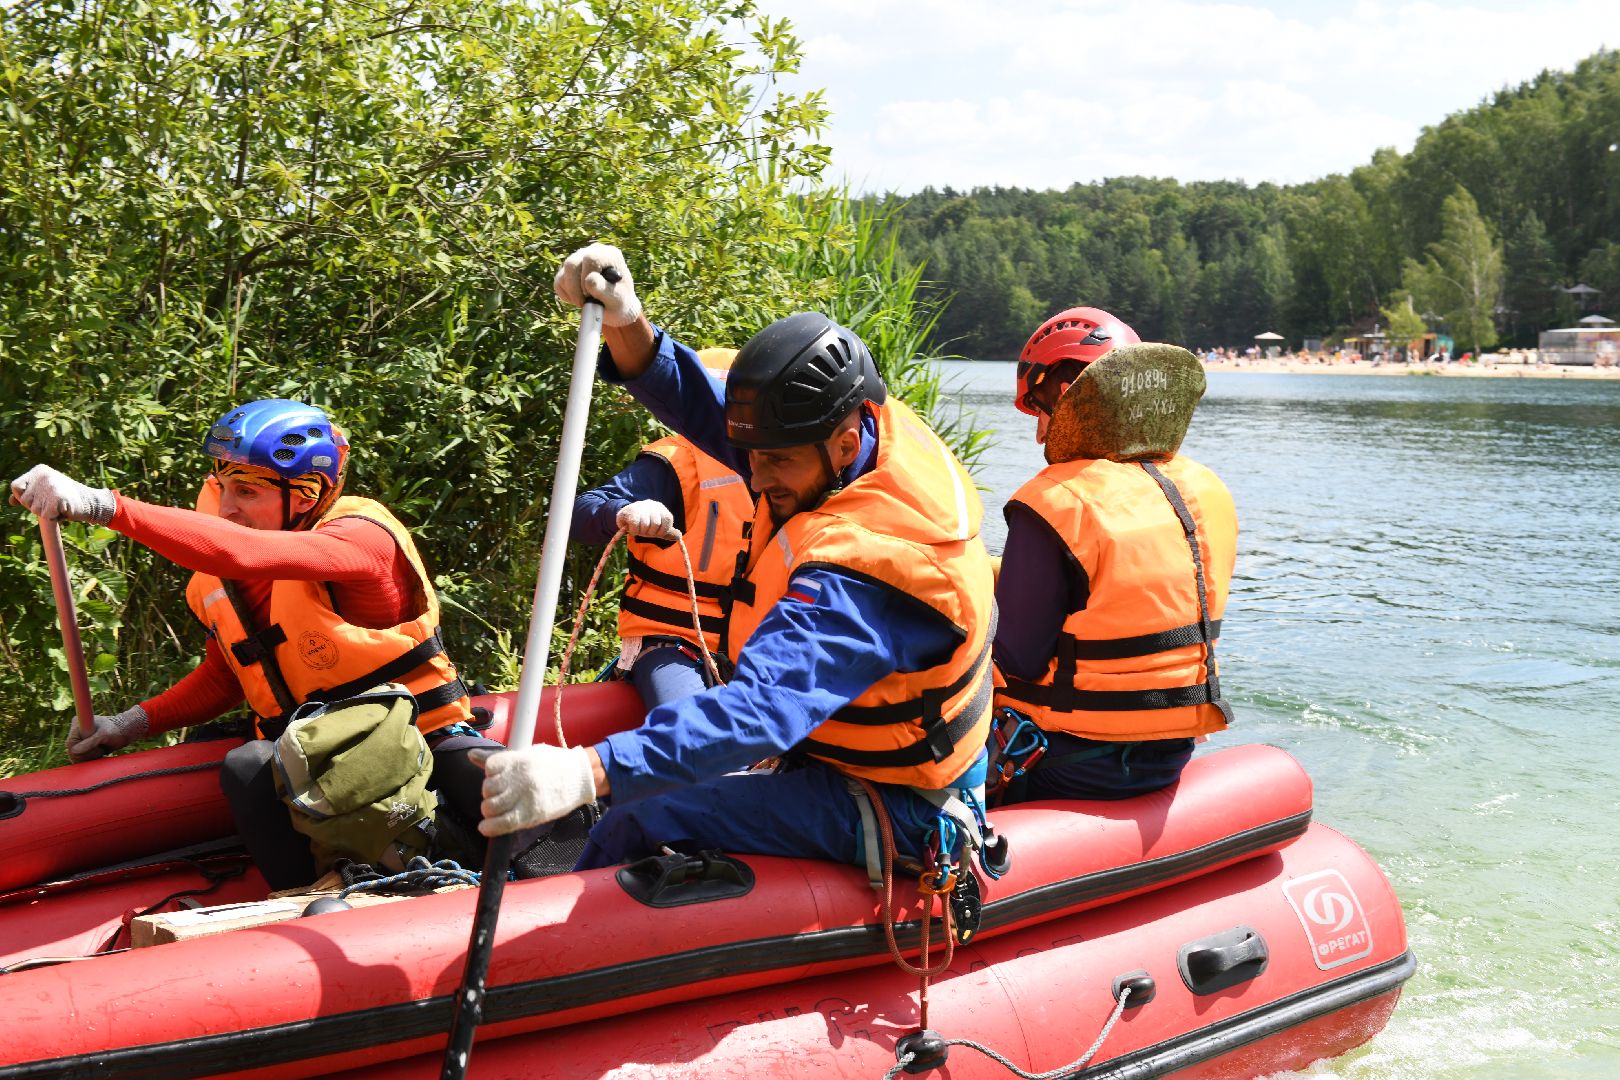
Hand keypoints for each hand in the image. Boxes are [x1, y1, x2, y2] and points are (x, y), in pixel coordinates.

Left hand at [11, 464, 115, 523]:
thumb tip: (11, 501)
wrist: (91, 502)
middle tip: (52, 502)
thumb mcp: (45, 492)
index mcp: (39, 471)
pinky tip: (64, 510)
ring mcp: (50, 486)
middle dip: (35, 506)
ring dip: (46, 513)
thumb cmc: (67, 498)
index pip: (15, 486)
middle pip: (24, 500)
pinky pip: (46, 515)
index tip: (37, 499)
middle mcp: (43, 476)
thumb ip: (28, 494)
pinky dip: (55, 517)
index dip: (22, 497)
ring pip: (34, 509)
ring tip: (59, 506)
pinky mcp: (57, 498)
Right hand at [66, 705, 147, 761]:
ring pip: (77, 757)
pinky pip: (81, 758)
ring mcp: (79, 739)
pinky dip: (91, 758)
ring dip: (90, 757)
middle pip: (72, 752)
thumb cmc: (117, 730)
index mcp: (78, 724)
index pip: (71, 744)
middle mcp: (76, 731)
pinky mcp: (83, 745)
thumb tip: (74, 751)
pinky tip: (100, 753)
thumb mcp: (104, 736)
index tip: (96, 748)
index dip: (80, 751)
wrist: (126, 731)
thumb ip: (90, 743)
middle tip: (101, 749)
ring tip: (102, 750)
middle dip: (87, 754)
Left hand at [471, 744, 597, 835]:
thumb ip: (500, 759)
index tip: (498, 777)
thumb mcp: (528, 754)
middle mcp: (519, 777)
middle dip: (489, 793)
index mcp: (519, 759)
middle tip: (500, 795)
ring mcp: (524, 796)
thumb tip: (470, 755)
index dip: (491, 773)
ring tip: (499, 809)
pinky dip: (490, 828)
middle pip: (487, 788)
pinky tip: (486, 828)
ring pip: (490, 806)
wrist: (581, 777)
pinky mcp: (531, 814)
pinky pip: (502, 824)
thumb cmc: (554, 764)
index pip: (489, 766)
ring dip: (490, 809)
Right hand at [553, 243, 641, 327]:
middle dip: (575, 287)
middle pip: (572, 263)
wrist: (614, 307)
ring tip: (586, 303)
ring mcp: (579, 259)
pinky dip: (566, 296)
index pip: (591, 258)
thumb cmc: (620, 303)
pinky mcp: (568, 270)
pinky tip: (580, 300)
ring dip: (572, 293)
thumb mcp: (617, 300)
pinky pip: (559, 282)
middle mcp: (593, 252)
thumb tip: (589, 280)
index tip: (590, 295)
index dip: (586, 277)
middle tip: (583, 303)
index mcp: (610, 255)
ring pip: (564, 273)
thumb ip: (605, 290)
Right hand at [616, 499, 677, 540]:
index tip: (656, 533)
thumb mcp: (656, 526)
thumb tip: (679, 536)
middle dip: (650, 532)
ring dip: (641, 532)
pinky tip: (632, 530)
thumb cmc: (643, 522)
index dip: (663, 530)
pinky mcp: (630, 512)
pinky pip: (635, 526)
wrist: (625, 515)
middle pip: (656, 523)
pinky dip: (634, 531)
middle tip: (645, 532)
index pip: (668, 519)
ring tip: (638, 530)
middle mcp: (651, 504)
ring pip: (646, 525)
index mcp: (660, 508)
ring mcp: (640, 507)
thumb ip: (666, 531)